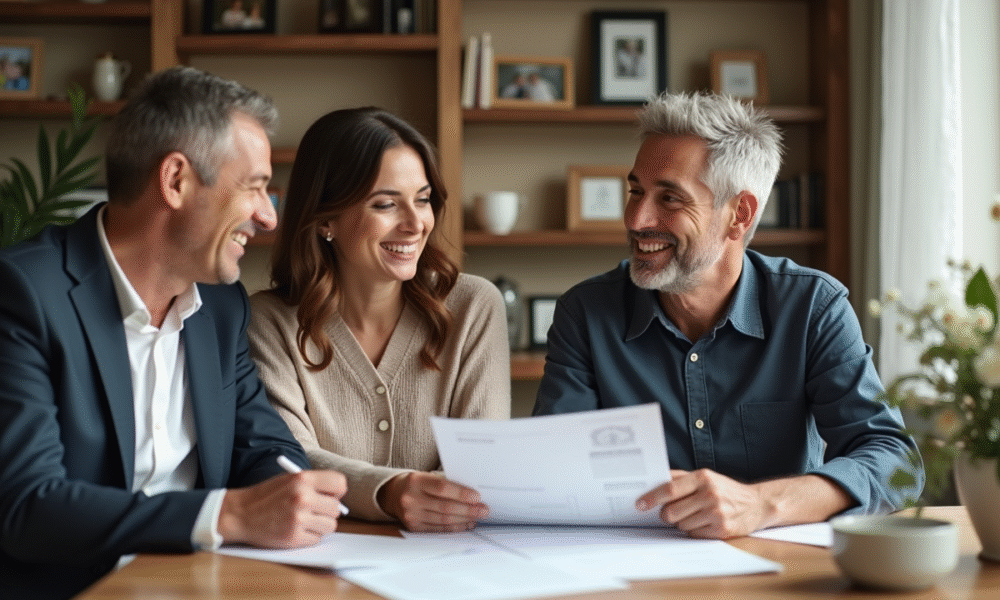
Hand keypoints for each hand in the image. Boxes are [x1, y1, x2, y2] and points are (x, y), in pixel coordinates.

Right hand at [218, 470, 346, 547]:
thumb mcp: (289, 480)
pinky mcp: (293, 537)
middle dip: (327, 511)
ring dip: (320, 526)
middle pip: (336, 509)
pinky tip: (296, 530)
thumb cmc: (266, 496)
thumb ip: (313, 485)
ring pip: (330, 526)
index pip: (340, 483)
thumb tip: (338, 498)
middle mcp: (303, 497)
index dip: (337, 492)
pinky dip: (309, 537)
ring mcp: (298, 518)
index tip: (331, 496)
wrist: (239, 514)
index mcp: (303, 479)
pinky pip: (317, 539)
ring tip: (304, 521)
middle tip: (314, 511)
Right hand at [377, 472, 488, 531]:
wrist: (392, 494)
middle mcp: (411, 499)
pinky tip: (465, 524)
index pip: (442, 488)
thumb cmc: (416, 483)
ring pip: (443, 520)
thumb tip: (472, 494)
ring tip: (477, 517)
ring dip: (464, 519)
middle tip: (484, 510)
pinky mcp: (413, 527)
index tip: (477, 497)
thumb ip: (445, 483)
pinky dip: (454, 527)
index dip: (461, 493)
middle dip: (468, 509)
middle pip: (445, 507)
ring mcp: (411, 515)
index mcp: (415, 481)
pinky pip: (438, 529)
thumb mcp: (426, 476)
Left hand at [635, 469, 764, 538]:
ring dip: (682, 522)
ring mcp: (717, 514)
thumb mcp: (706, 477)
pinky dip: (694, 530)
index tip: (640, 504)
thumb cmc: (725, 489)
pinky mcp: (722, 531)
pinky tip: (704, 523)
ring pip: (681, 525)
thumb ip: (681, 478)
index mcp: (703, 478)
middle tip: (669, 512)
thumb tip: (654, 481)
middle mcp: (710, 495)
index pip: (670, 489)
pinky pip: (694, 534)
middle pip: (672, 512)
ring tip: (695, 515)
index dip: (652, 498)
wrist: (757, 504)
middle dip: (666, 515)